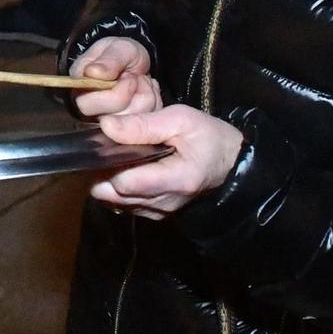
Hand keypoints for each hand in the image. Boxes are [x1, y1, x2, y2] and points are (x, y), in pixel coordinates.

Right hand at [70, 37, 160, 117]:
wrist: (136, 61)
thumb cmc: (121, 54)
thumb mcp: (117, 47)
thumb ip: (107, 59)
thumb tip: (93, 73)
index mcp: (79, 89)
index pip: (86, 105)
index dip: (112, 94)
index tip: (126, 77)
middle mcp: (91, 110)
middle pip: (109, 120)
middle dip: (131, 96)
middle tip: (133, 78)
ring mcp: (111, 121)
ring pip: (131, 122)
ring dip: (144, 97)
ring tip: (140, 81)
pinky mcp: (130, 127)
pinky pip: (146, 122)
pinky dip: (153, 103)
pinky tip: (146, 90)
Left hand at [90, 106, 244, 218]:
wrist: (231, 165)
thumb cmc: (209, 138)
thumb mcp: (182, 120)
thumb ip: (143, 125)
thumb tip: (106, 126)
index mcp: (174, 180)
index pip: (123, 182)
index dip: (105, 162)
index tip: (102, 142)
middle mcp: (164, 203)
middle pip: (112, 195)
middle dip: (100, 172)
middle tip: (104, 149)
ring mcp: (159, 212)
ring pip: (114, 202)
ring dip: (107, 181)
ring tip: (115, 157)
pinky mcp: (155, 214)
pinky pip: (124, 205)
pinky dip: (118, 189)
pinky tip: (126, 169)